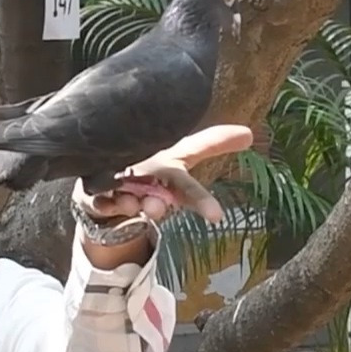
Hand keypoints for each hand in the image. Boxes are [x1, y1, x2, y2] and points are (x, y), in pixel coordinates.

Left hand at [72, 124, 254, 224]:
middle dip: (158, 207)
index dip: (202, 202)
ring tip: (129, 200)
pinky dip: (104, 201)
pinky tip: (104, 199)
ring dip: (131, 202)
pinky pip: (100, 202)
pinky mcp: (99, 200)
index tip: (216, 217)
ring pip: (129, 203)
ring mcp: (124, 196)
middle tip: (156, 209)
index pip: (188, 189)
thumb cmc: (149, 168)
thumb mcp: (181, 152)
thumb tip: (251, 134)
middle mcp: (147, 191)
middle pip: (157, 202)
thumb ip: (212, 143)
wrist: (110, 188)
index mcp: (168, 177)